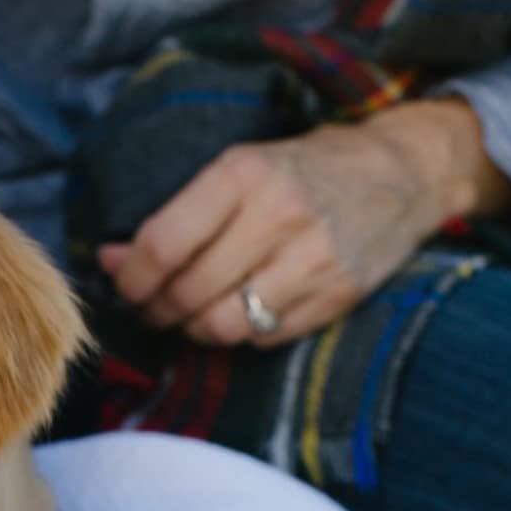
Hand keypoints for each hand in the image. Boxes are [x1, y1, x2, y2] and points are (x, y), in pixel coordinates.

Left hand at [98, 99, 510, 347]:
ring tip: (193, 314)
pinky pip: (263, 340)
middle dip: (158, 309)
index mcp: (244, 174)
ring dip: (195, 330)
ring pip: (222, 326)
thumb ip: (177, 216)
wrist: (403, 171)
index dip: (131, 278)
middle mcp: (278, 215)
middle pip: (187, 293)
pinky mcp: (336, 296)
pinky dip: (241, 336)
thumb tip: (108, 260)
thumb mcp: (241, 170)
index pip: (163, 245)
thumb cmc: (305, 170)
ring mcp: (312, 260)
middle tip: (153, 306)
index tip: (124, 285)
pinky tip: (241, 313)